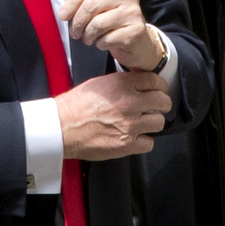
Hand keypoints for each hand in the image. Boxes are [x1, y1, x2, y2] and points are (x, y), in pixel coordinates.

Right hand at [55, 71, 171, 160]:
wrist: (61, 128)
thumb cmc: (73, 106)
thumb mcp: (98, 84)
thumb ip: (120, 84)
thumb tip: (136, 86)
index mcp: (122, 85)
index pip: (155, 81)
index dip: (159, 86)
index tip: (158, 90)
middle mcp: (129, 103)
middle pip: (163, 101)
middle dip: (161, 104)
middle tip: (155, 107)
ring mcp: (130, 125)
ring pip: (159, 122)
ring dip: (152, 123)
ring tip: (142, 123)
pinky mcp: (126, 144)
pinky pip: (149, 143)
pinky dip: (143, 141)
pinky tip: (134, 138)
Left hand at [56, 0, 159, 70]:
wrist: (137, 39)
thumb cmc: (112, 18)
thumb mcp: (95, 1)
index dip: (71, 2)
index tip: (63, 15)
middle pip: (91, 5)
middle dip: (77, 22)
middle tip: (75, 32)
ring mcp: (133, 12)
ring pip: (97, 23)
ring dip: (87, 35)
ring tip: (88, 38)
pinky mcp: (136, 30)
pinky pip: (107, 39)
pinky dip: (99, 44)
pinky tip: (102, 41)